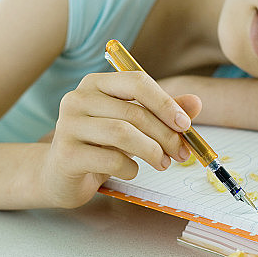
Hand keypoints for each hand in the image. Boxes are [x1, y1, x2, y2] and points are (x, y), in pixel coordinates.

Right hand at [40, 71, 201, 207]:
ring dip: (152, 152)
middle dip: (165, 135)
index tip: (185, 125)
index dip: (165, 103)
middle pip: (133, 112)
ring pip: (123, 134)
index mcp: (96, 83)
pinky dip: (131, 169)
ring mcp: (67, 125)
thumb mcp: (133, 126)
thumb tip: (196, 103)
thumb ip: (162, 112)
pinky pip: (110, 159)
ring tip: (162, 164)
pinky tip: (132, 171)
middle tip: (182, 153)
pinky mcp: (66, 154)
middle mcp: (78, 98)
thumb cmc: (101, 146)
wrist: (62, 175)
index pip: (136, 81)